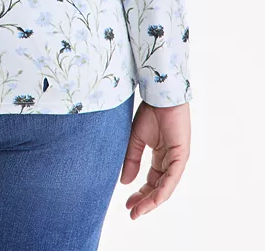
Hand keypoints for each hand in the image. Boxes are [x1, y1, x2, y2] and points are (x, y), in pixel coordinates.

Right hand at [119, 99, 190, 218]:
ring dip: (152, 201)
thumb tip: (125, 182)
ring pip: (165, 187)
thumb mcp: (135, 139)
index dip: (139, 193)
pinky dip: (162, 190)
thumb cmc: (150, 111)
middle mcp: (170, 161)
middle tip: (132, 212)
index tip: (127, 204)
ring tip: (138, 211)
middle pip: (158, 188)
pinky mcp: (181, 156)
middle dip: (144, 201)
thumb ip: (131, 160)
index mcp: (159, 156)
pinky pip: (172, 178)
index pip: (151, 181)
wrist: (159, 94)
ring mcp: (177, 160)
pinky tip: (153, 200)